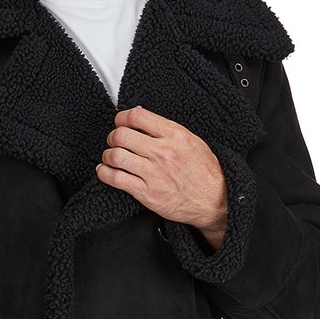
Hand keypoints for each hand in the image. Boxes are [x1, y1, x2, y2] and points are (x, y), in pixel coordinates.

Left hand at [97, 106, 228, 246]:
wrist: (215, 201)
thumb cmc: (205, 172)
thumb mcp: (192, 141)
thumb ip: (167, 130)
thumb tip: (142, 118)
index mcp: (174, 135)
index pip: (137, 117)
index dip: (121, 118)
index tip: (119, 122)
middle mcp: (163, 152)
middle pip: (121, 135)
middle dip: (112, 137)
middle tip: (114, 142)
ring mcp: (154, 173)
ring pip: (115, 156)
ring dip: (107, 155)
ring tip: (110, 157)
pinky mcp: (147, 193)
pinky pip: (116, 179)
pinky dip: (104, 173)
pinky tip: (105, 172)